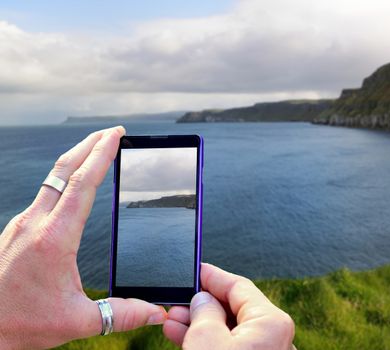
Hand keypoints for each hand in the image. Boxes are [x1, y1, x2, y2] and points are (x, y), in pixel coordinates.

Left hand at [0, 126, 166, 348]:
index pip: (83, 184)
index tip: (117, 135)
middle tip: (112, 132)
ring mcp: (22, 224)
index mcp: (54, 238)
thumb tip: (156, 312)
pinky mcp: (17, 230)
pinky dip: (64, 179)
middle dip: (90, 143)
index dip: (102, 155)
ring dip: (76, 159)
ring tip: (96, 151)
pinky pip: (44, 193)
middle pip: (64, 169)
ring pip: (52, 178)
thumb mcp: (77, 321)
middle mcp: (35, 223)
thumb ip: (122, 313)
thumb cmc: (20, 324)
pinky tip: (73, 186)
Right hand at [163, 263, 295, 349]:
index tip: (194, 270)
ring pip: (229, 329)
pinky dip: (209, 341)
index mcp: (271, 322)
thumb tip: (202, 300)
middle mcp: (274, 336)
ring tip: (173, 321)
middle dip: (202, 304)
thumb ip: (204, 311)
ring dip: (200, 324)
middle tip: (177, 301)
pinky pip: (230, 346)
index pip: (238, 286)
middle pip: (233, 308)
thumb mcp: (207, 340)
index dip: (212, 276)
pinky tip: (182, 336)